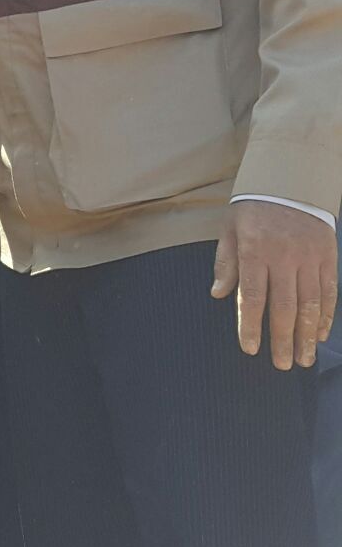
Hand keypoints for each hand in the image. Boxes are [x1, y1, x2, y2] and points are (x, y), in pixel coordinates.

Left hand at [210, 199, 336, 369]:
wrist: (290, 181)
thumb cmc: (253, 209)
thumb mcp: (229, 230)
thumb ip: (226, 263)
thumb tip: (218, 294)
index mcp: (256, 251)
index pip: (253, 297)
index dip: (252, 325)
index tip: (251, 349)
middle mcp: (285, 257)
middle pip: (284, 307)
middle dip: (283, 339)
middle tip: (281, 365)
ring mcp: (310, 258)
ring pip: (311, 304)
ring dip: (307, 335)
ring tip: (303, 359)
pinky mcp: (327, 256)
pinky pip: (329, 291)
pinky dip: (325, 315)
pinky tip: (319, 334)